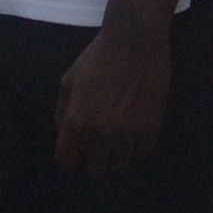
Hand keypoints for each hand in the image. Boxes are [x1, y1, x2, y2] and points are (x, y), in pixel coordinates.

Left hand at [55, 10, 172, 175]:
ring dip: (116, 155)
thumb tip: (63, 134)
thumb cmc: (98, 57)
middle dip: (93, 159)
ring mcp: (127, 135)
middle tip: (98, 144)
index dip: (71, 156)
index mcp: (76, 122)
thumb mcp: (69, 80)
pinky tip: (133, 133)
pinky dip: (136, 148)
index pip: (67, 162)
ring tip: (117, 138)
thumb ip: (62, 111)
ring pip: (120, 166)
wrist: (135, 42)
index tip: (77, 148)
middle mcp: (100, 135)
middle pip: (95, 170)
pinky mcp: (150, 129)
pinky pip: (141, 154)